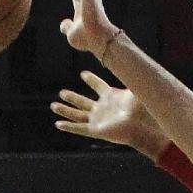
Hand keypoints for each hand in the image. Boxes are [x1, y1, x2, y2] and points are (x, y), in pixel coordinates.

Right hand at [51, 71, 170, 158]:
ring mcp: (98, 119)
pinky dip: (69, 126)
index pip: (99, 86)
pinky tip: (58, 124)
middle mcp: (102, 108)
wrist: (139, 126)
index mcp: (111, 97)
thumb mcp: (133, 90)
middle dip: (72, 97)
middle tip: (62, 92)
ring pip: (77, 114)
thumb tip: (137, 61)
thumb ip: (133, 77)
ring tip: (53, 105)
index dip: (92, 80)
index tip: (83, 74)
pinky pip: (79, 128)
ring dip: (66, 110)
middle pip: (84, 102)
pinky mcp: (96, 130)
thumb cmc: (139, 110)